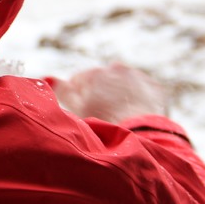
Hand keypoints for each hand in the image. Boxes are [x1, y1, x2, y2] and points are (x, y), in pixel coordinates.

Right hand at [51, 62, 168, 122]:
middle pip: (102, 81)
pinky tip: (134, 115)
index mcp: (94, 73)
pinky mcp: (155, 88)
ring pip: (122, 85)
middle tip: (101, 116)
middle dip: (100, 94)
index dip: (78, 98)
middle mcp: (116, 69)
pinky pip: (142, 91)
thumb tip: (49, 77)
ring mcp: (138, 77)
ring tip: (119, 117)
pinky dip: (138, 100)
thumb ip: (62, 90)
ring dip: (119, 96)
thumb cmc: (103, 123)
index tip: (83, 112)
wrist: (141, 135)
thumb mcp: (76, 108)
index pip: (79, 82)